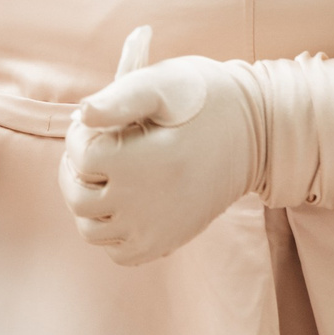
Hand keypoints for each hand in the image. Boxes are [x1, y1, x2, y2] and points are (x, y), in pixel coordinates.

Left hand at [60, 28, 253, 266]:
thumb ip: (120, 96)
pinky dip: (109, 230)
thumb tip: (84, 114)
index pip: (79, 155)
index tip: (98, 121)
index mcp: (139, 162)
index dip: (80, 133)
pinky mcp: (165, 243)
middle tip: (94, 146)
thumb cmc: (209, 100)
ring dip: (87, 201)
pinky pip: (117, 251)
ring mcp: (154, 230)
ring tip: (104, 174)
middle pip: (77, 196)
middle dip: (75, 168)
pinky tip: (122, 201)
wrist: (258, 134)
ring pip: (91, 229)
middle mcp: (143, 205)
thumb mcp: (166, 83)